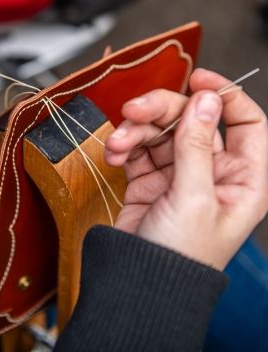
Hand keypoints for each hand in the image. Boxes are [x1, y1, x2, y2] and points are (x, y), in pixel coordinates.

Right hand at [104, 68, 267, 269]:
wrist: (138, 281)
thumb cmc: (180, 255)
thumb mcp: (193, 197)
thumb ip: (197, 145)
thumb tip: (206, 99)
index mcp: (241, 178)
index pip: (245, 122)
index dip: (223, 95)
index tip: (197, 78)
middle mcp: (212, 171)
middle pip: (191, 119)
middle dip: (161, 111)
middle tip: (134, 110)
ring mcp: (178, 173)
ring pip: (159, 130)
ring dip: (134, 131)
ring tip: (117, 143)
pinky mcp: (149, 177)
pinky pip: (137, 147)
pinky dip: (124, 145)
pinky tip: (114, 154)